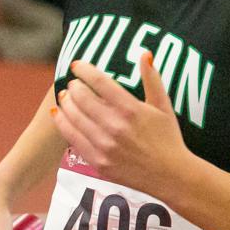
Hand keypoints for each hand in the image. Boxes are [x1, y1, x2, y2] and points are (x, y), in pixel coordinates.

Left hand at [51, 52, 188, 196]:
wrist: (171, 176)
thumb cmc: (169, 139)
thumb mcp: (163, 106)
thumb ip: (152, 78)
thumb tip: (145, 53)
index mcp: (131, 109)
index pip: (99, 81)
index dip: (84, 70)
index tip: (77, 65)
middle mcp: (115, 126)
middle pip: (82, 97)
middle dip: (74, 86)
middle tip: (73, 83)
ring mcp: (105, 145)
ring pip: (74, 116)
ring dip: (66, 102)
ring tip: (65, 96)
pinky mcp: (98, 162)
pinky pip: (72, 138)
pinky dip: (62, 123)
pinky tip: (59, 114)